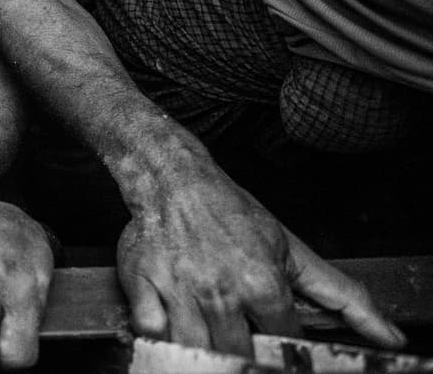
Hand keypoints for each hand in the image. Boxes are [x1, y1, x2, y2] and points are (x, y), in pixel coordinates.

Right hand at [118, 173, 405, 354]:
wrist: (170, 178)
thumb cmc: (228, 212)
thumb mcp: (291, 249)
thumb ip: (342, 296)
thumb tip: (390, 336)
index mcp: (262, 284)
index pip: (284, 346)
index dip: (284, 352)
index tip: (278, 347)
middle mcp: (220, 292)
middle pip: (237, 357)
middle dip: (243, 356)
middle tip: (240, 338)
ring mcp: (178, 290)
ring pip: (194, 350)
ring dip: (204, 350)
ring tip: (210, 332)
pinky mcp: (142, 284)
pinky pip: (151, 331)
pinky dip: (160, 335)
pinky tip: (173, 325)